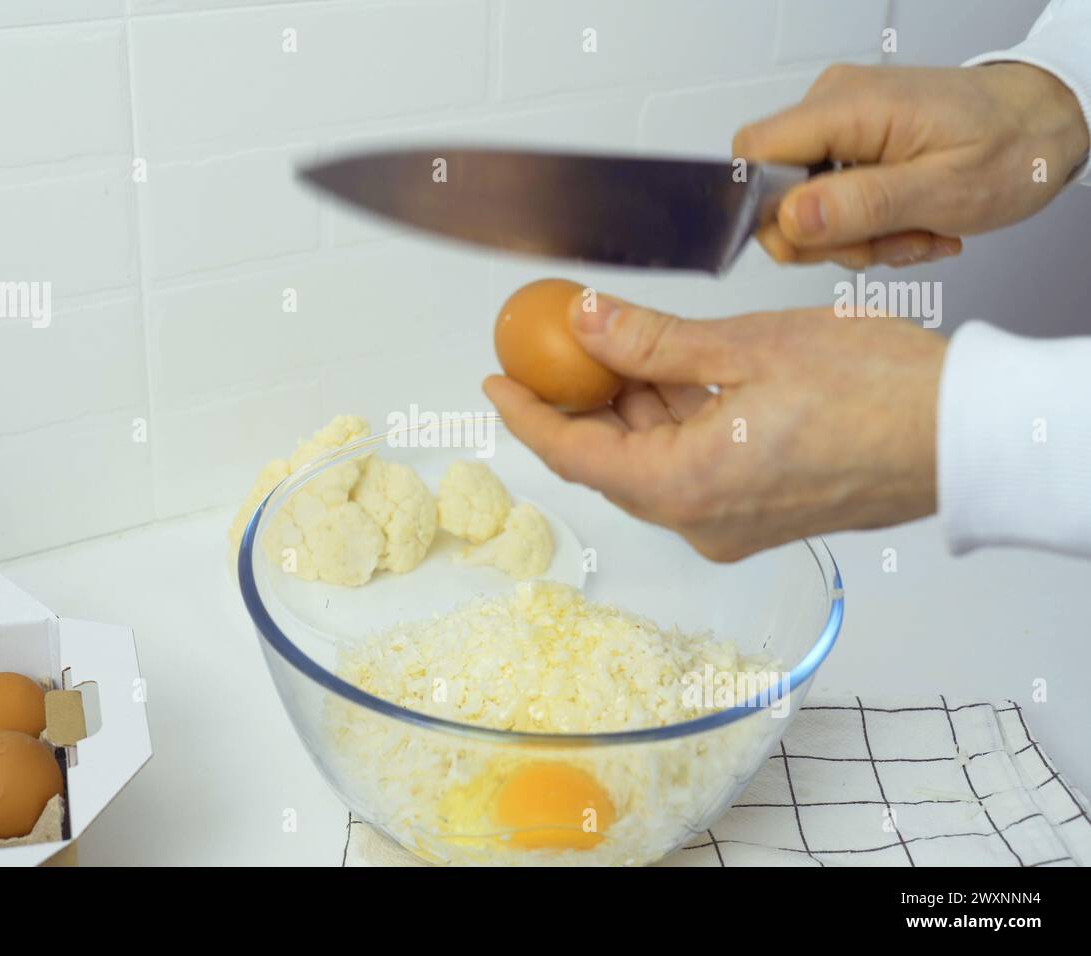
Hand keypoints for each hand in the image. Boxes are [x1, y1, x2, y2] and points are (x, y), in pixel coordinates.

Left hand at [483, 293, 946, 561]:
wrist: (961, 433)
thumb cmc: (875, 393)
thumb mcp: (743, 347)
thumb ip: (649, 342)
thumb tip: (585, 323)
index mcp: (684, 487)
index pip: (572, 455)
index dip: (526, 415)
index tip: (497, 380)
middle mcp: (700, 522)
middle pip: (610, 461)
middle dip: (578, 404)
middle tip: (556, 349)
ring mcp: (732, 524)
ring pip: (652, 463)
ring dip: (629, 410)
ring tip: (614, 347)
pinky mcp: (760, 514)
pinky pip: (692, 470)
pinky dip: (672, 425)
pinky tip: (670, 376)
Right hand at [734, 63, 1090, 267]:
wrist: (1046, 122)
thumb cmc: (1011, 147)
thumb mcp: (942, 190)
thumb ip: (860, 206)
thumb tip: (790, 221)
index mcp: (848, 107)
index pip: (753, 155)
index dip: (770, 210)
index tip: (820, 238)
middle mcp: (834, 105)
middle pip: (776, 191)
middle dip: (827, 237)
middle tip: (886, 245)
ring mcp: (841, 124)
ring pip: (805, 205)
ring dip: (856, 237)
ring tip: (913, 234)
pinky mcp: (851, 142)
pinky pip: (830, 198)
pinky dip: (866, 225)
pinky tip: (909, 223)